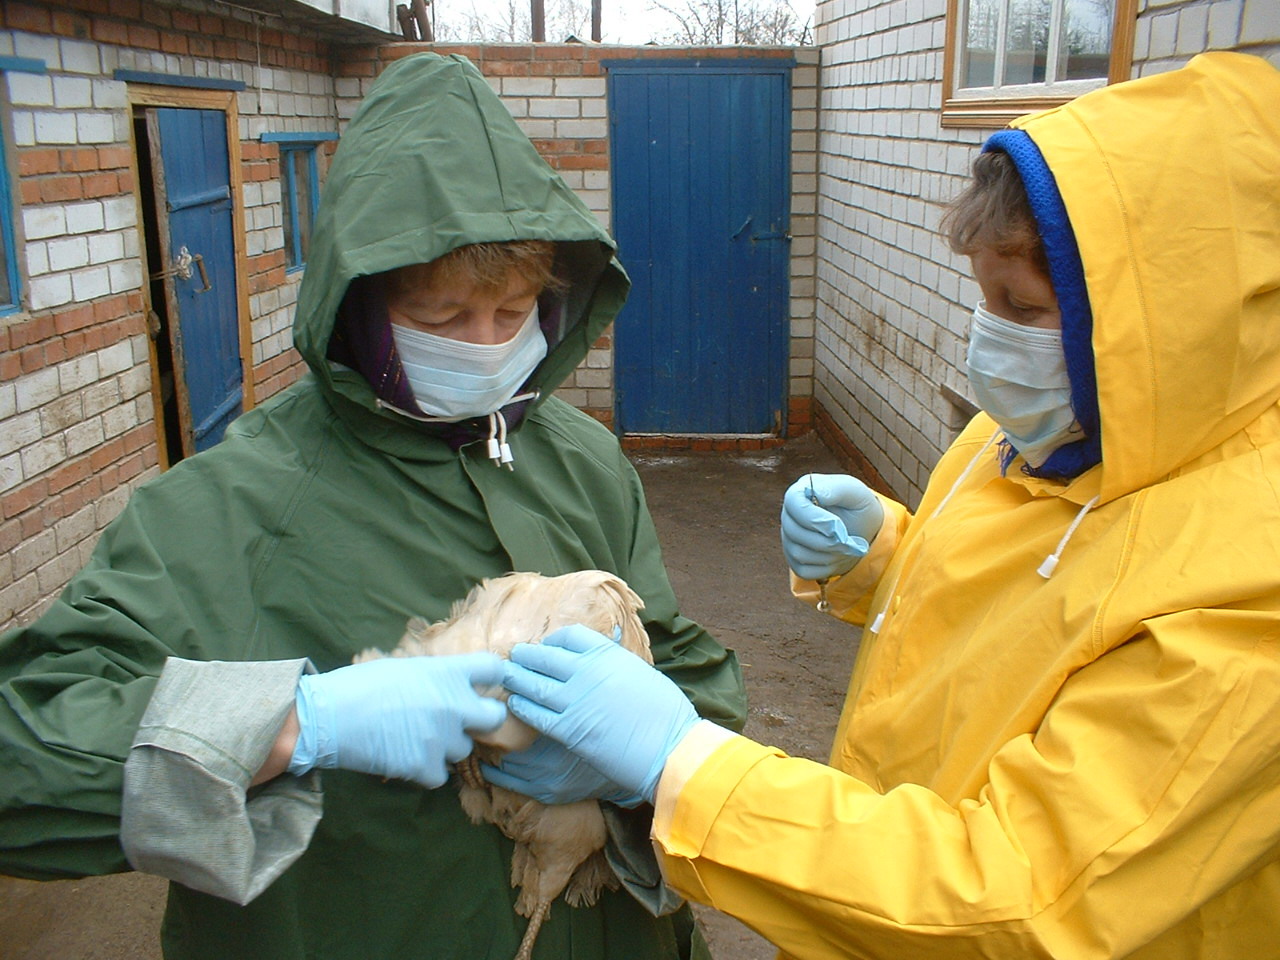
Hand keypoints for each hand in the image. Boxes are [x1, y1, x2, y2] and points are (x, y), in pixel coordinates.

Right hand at [288, 653, 506, 787]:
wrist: (329, 716)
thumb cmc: (360, 684)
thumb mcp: (405, 667)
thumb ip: (436, 676)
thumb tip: (449, 684)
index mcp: (448, 673)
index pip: (494, 669)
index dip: (492, 678)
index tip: (483, 685)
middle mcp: (454, 705)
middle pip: (495, 717)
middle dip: (483, 719)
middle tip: (463, 721)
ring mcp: (442, 738)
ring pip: (463, 749)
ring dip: (446, 747)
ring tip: (416, 739)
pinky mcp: (426, 767)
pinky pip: (440, 775)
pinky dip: (426, 771)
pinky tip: (406, 759)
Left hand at [502, 624, 698, 805]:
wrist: (671, 748)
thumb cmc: (666, 713)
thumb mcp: (640, 672)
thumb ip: (615, 664)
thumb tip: (602, 660)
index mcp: (608, 654)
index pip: (569, 636)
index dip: (553, 641)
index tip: (547, 647)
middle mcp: (588, 672)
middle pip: (544, 657)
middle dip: (525, 657)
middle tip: (512, 658)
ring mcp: (576, 700)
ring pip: (534, 684)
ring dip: (516, 680)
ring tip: (506, 677)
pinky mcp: (570, 730)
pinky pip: (536, 715)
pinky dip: (523, 707)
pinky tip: (516, 705)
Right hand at [780, 474, 883, 580]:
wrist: (862, 531)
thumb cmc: (857, 507)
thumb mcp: (856, 492)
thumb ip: (838, 489)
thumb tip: (816, 493)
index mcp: (800, 493)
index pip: (793, 503)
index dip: (814, 518)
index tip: (837, 526)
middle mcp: (789, 516)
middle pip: (795, 532)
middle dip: (828, 541)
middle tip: (850, 541)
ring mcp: (789, 540)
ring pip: (800, 554)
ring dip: (830, 554)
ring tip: (847, 547)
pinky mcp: (794, 561)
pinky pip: (804, 571)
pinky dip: (826, 568)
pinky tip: (837, 556)